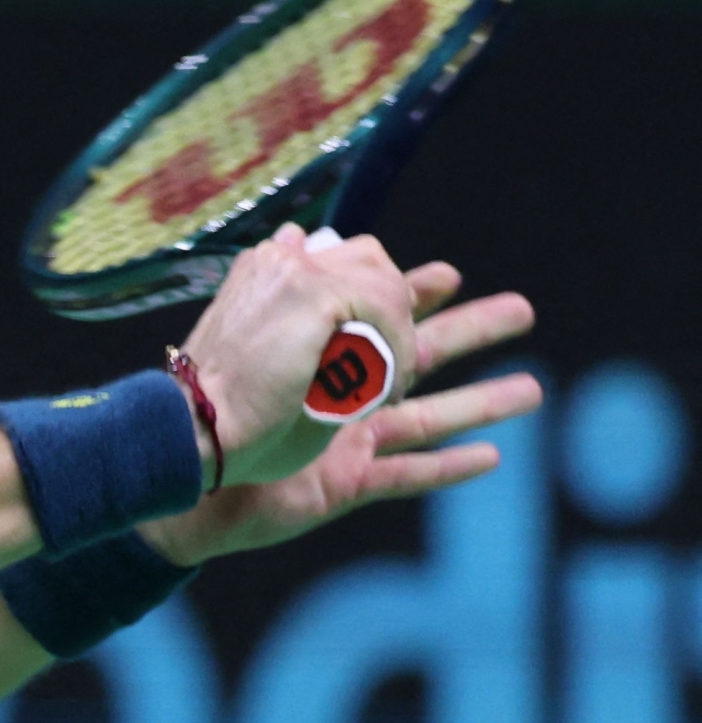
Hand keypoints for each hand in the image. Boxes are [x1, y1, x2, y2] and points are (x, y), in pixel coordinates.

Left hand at [140, 261, 539, 565]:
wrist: (188, 448)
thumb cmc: (227, 377)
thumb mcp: (285, 310)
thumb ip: (318, 284)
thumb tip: (320, 239)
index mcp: (321, 341)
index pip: (383, 307)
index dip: (417, 292)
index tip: (444, 281)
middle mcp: (337, 388)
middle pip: (422, 353)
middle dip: (472, 330)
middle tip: (524, 309)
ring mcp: (344, 439)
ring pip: (429, 415)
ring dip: (483, 400)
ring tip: (533, 390)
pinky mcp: (341, 483)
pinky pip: (407, 475)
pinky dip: (448, 467)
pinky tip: (491, 459)